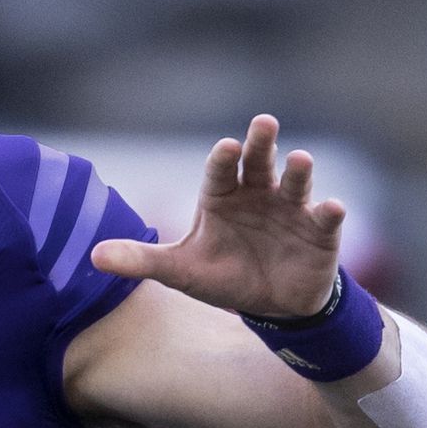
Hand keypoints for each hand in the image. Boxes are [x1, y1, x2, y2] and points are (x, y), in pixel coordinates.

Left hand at [88, 114, 343, 320]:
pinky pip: (326, 218)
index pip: (220, 171)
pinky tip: (333, 207)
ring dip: (298, 172)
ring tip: (300, 160)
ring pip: (295, 183)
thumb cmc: (224, 276)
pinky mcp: (320, 231)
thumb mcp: (180, 271)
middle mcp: (259, 193)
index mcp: (223, 196)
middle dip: (261, 143)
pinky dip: (330, 212)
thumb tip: (93, 256)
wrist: (272, 304)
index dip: (223, 160)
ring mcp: (292, 209)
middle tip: (264, 123)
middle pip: (259, 162)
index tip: (225, 148)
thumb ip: (141, 259)